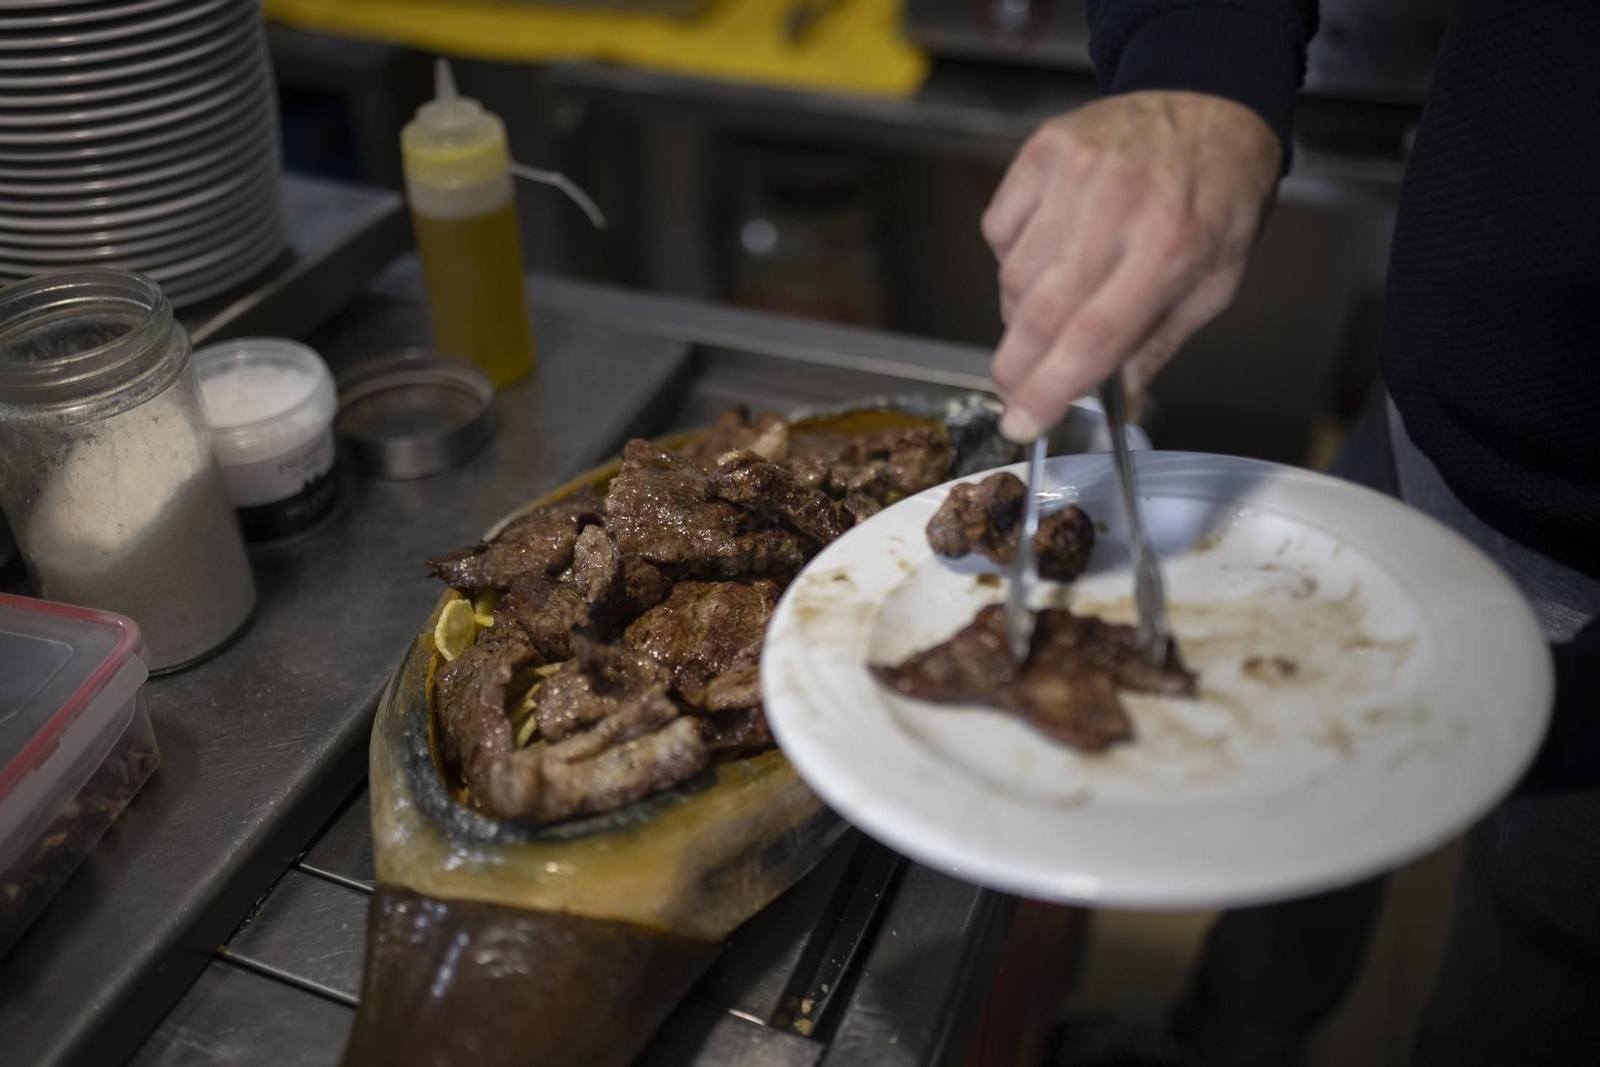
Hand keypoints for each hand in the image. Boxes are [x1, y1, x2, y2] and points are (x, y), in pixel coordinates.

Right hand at [982, 91, 1281, 441]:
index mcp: (1171, 250)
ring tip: (1053, 303)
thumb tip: (1118, 404)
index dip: (1049, 389)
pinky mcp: (1044, 152)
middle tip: (1012, 390)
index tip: (1022, 422)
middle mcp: (1118, 209)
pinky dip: (1011, 255)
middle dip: (1015, 368)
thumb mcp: (1215, 283)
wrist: (1210, 102)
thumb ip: (1157, 345)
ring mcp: (1075, 174)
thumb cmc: (1219, 195)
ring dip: (1019, 311)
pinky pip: (999, 230)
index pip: (1092, 338)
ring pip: (1011, 276)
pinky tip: (1047, 248)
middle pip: (1039, 314)